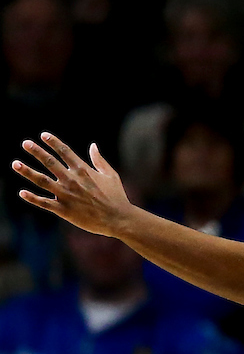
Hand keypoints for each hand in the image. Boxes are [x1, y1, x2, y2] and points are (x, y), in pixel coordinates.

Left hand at [12, 134, 133, 237]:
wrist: (118, 218)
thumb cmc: (116, 196)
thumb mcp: (111, 175)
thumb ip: (99, 160)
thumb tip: (93, 145)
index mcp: (84, 170)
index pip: (65, 151)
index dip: (53, 142)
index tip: (43, 135)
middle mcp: (72, 180)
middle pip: (50, 162)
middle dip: (36, 151)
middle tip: (25, 143)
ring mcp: (66, 195)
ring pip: (42, 181)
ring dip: (27, 171)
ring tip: (15, 163)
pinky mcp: (63, 210)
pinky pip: (44, 203)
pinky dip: (32, 198)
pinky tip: (22, 192)